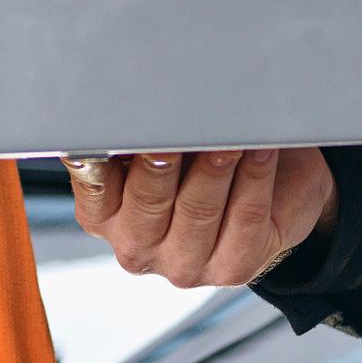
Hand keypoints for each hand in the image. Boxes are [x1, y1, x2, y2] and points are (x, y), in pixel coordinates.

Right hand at [72, 147, 334, 291]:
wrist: (265, 197)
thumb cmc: (198, 162)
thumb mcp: (155, 147)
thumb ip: (137, 132)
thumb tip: (134, 96)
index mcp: (105, 214)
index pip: (96, 184)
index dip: (108, 155)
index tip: (121, 127)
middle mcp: (138, 245)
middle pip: (148, 199)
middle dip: (165, 158)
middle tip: (178, 124)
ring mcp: (185, 263)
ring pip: (199, 209)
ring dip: (216, 164)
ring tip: (229, 131)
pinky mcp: (234, 266)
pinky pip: (245, 216)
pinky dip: (253, 177)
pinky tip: (260, 150)